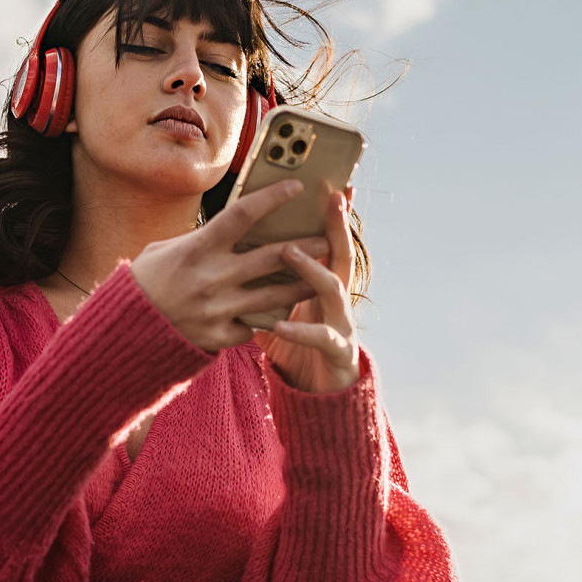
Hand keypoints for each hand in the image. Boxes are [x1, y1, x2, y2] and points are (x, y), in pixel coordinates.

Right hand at [131, 180, 329, 351]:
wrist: (125, 332)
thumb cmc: (146, 282)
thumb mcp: (165, 250)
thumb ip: (202, 239)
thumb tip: (234, 227)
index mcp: (197, 249)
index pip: (242, 214)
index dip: (272, 198)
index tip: (297, 187)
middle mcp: (211, 278)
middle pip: (271, 257)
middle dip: (305, 247)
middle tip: (327, 238)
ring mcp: (218, 309)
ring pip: (275, 295)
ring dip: (302, 284)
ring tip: (322, 276)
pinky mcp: (219, 336)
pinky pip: (254, 325)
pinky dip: (268, 317)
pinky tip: (285, 311)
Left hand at [255, 188, 360, 393]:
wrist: (318, 396)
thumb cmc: (295, 347)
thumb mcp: (282, 308)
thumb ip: (268, 280)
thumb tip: (238, 249)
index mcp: (322, 284)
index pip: (328, 241)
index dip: (334, 215)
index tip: (336, 185)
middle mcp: (337, 299)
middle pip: (340, 255)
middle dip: (337, 226)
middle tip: (330, 199)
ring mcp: (342, 324)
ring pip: (334, 290)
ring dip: (312, 269)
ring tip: (290, 252)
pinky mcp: (338, 353)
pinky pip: (322, 339)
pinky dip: (300, 331)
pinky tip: (279, 325)